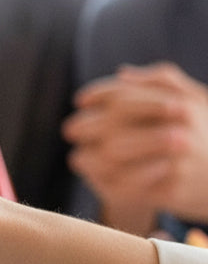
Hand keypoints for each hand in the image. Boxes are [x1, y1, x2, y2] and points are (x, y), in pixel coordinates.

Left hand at [64, 62, 207, 229]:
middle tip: (69, 130)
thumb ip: (164, 81)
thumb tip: (123, 73)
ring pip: (113, 155)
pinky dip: (104, 180)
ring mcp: (173, 162)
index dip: (99, 95)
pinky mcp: (170, 190)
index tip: (80, 100)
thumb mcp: (198, 100)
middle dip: (85, 126)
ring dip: (89, 155)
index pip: (127, 95)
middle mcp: (177, 131)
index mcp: (181, 106)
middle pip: (114, 124)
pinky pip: (124, 184)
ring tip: (80, 157)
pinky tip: (97, 176)